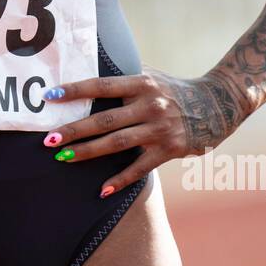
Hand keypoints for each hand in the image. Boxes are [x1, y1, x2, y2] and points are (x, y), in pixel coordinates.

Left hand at [42, 66, 245, 194]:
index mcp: (141, 83)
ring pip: (117, 143)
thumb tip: (85, 79)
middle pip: (105, 120)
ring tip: (63, 157)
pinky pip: (140, 168)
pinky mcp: (169, 149)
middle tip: (48, 139)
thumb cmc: (173, 89)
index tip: (49, 97)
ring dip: (88, 152)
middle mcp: (150, 105)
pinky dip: (120, 180)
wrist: (217, 103)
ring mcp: (160, 129)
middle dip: (74, 130)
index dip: (75, 91)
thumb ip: (122, 78)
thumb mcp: (150, 75)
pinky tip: (101, 190)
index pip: (101, 85)